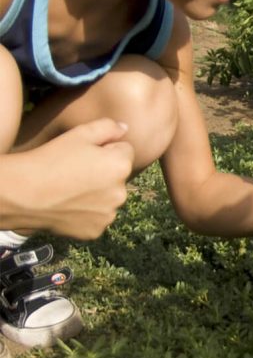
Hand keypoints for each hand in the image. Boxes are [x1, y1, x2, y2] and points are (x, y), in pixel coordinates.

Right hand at [0, 119, 133, 239]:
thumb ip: (108, 127)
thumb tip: (125, 129)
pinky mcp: (95, 231)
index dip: (105, 149)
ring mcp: (108, 214)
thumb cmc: (50, 160)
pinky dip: (87, 213)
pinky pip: (97, 217)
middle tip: (76, 173)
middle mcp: (121, 192)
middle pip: (118, 176)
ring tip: (71, 191)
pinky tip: (69, 206)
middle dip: (104, 173)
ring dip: (98, 195)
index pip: (125, 151)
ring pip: (109, 198)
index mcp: (121, 166)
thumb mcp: (79, 133)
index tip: (85, 155)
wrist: (21, 194)